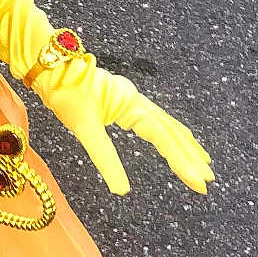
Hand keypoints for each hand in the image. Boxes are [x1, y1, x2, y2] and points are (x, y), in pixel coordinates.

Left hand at [32, 55, 212, 196]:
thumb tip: (121, 191)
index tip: (198, 183)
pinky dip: (170, 134)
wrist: (50, 65)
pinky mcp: (123, 102)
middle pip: (172, 132)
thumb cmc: (65, 93)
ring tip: (203, 164)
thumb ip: (104, 157)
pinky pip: (155, 121)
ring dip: (185, 146)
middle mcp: (138, 102)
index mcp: (133, 106)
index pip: (165, 138)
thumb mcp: (83, 127)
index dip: (182, 162)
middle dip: (190, 158)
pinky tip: (173, 142)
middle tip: (207, 182)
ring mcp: (132, 100)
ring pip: (167, 125)